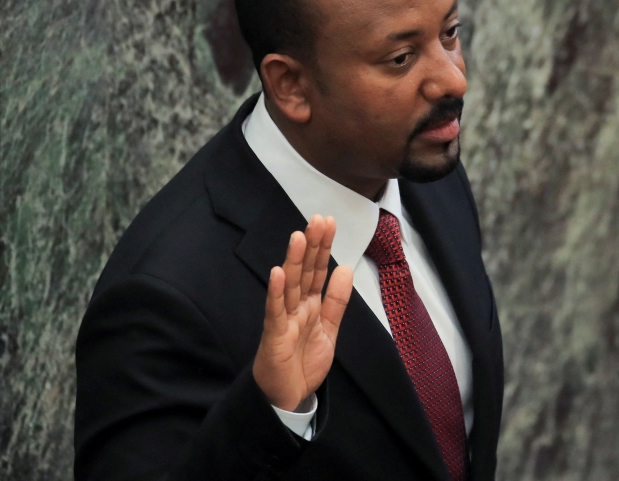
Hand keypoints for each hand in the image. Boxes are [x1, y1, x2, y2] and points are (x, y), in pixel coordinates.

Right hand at [253, 215, 353, 410]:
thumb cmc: (302, 363)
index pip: (317, 270)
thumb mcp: (328, 330)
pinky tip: (278, 273)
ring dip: (294, 261)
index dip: (323, 247)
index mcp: (310, 304)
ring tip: (299, 237)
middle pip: (304, 271)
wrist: (286, 398)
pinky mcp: (274, 336)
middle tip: (318, 219)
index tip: (328, 222)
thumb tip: (345, 268)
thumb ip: (336, 301)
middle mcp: (295, 306)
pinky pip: (275, 312)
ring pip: (289, 286)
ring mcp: (283, 319)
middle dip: (312, 246)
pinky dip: (276, 293)